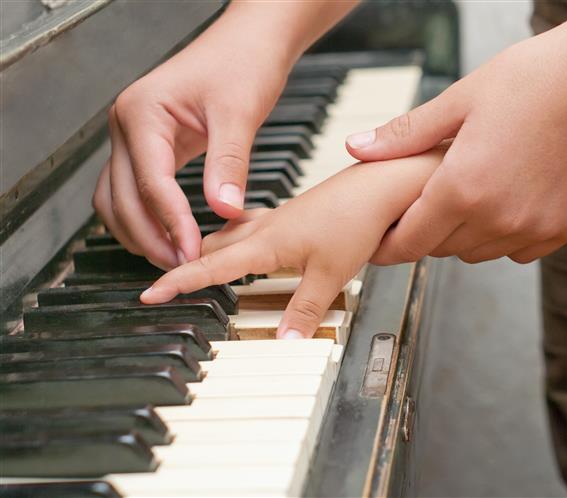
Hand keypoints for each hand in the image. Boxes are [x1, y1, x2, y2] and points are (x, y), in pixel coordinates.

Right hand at [92, 8, 290, 268]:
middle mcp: (126, 126)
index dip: (172, 223)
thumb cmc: (242, 64)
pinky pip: (133, 191)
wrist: (246, 44)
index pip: (151, 183)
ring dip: (140, 233)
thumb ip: (229, 164)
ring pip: (117, 200)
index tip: (193, 254)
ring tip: (176, 259)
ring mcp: (131, 137)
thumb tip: (224, 211)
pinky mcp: (147, 148)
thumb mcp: (239, 114)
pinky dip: (145, 218)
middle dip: (150, 237)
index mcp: (142, 113)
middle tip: (183, 266)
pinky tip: (171, 236)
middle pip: (123, 199)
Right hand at [141, 149, 441, 337]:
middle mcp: (264, 227)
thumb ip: (304, 311)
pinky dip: (232, 238)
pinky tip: (239, 240)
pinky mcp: (289, 215)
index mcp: (265, 242)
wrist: (379, 185)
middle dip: (182, 263)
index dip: (178, 282)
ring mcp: (276, 218)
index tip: (150, 293)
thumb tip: (283, 344)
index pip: (210, 267)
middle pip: (210, 248)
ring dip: (205, 250)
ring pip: (226, 235)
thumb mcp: (330, 275)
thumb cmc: (356, 220)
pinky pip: (247, 227)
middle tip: (161, 280)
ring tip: (189, 262)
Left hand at [346, 26, 566, 264]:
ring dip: (463, 236)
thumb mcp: (460, 99)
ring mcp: (537, 227)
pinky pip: (520, 252)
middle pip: (442, 249)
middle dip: (425, 233)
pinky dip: (504, 237)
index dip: (390, 245)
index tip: (382, 241)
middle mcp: (500, 218)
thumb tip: (356, 147)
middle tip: (422, 209)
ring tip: (463, 201)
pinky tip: (503, 206)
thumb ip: (405, 135)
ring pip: (480, 254)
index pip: (411, 241)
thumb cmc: (536, 78)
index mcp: (464, 188)